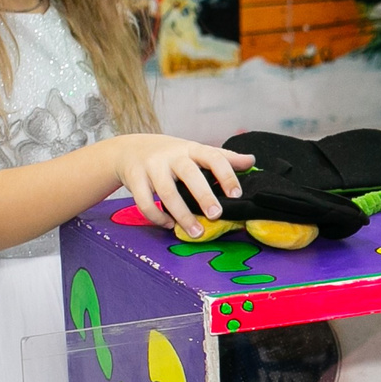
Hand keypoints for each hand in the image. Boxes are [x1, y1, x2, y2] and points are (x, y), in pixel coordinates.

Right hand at [110, 134, 252, 238]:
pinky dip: (157, 217)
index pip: (213, 157)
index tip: (237, 194)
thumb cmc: (171, 155)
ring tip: (197, 232)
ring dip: (182, 215)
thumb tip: (251, 161)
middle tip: (216, 215)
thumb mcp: (195, 151)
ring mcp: (151, 167)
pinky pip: (145, 203)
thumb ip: (223, 158)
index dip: (226, 175)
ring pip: (167, 193)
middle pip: (190, 174)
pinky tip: (169, 225)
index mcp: (191, 149)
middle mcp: (172, 156)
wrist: (129, 149)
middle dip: (204, 196)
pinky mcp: (134, 180)